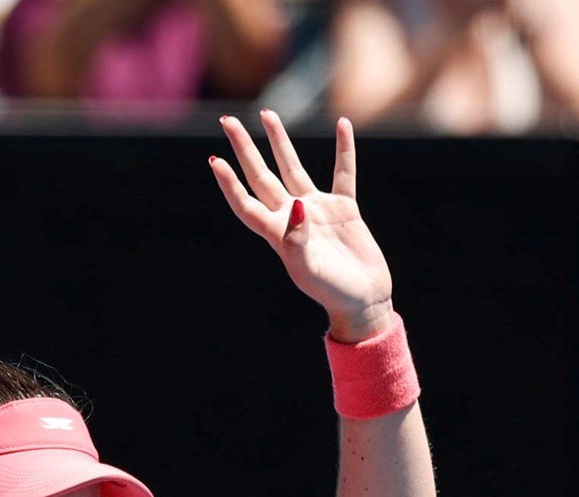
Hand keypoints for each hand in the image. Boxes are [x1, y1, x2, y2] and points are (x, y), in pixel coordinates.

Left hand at [211, 112, 394, 342]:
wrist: (364, 300)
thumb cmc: (333, 292)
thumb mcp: (310, 271)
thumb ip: (297, 240)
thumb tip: (296, 203)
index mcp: (277, 233)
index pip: (245, 202)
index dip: (229, 184)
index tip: (214, 160)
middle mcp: (292, 216)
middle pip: (261, 175)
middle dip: (244, 149)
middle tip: (227, 121)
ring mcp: (316, 210)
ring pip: (293, 167)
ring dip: (280, 141)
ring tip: (268, 114)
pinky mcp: (344, 208)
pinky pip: (343, 173)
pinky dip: (344, 149)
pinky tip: (343, 124)